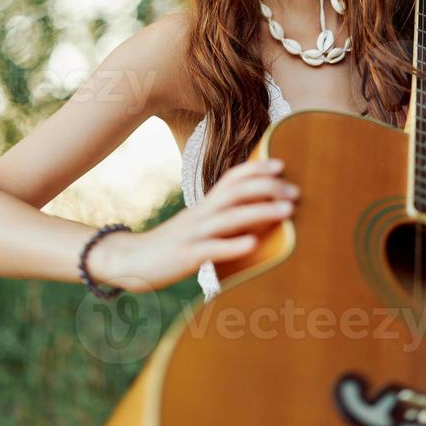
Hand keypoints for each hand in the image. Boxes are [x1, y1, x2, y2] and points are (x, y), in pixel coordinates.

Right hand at [91, 158, 299, 293]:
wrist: (128, 260)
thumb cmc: (171, 245)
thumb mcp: (197, 226)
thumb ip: (221, 219)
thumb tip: (253, 219)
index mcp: (204, 206)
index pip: (232, 178)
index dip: (256, 169)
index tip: (282, 165)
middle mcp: (201, 215)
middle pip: (236, 192)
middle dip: (268, 188)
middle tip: (296, 191)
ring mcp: (193, 235)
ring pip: (229, 218)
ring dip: (260, 212)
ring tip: (287, 211)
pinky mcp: (186, 257)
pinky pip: (212, 249)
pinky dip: (234, 245)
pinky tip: (254, 244)